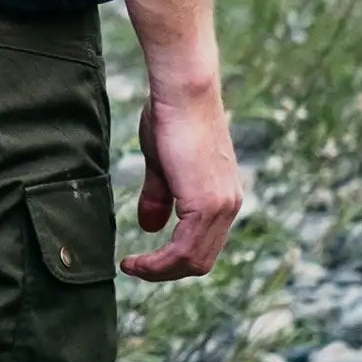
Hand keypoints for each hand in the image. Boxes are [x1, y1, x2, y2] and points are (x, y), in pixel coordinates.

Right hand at [122, 86, 242, 280]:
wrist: (183, 91)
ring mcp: (222, 207)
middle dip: (166, 269)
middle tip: (135, 268)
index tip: (142, 259)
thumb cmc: (170, 116)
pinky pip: (186, 249)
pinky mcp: (208, 204)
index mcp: (221, 197)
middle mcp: (228, 207)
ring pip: (195, 259)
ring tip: (132, 268)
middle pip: (201, 259)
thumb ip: (160, 195)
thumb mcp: (161, 162)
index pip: (201, 243)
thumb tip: (150, 227)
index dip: (172, 257)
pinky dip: (161, 262)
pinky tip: (139, 260)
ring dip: (161, 270)